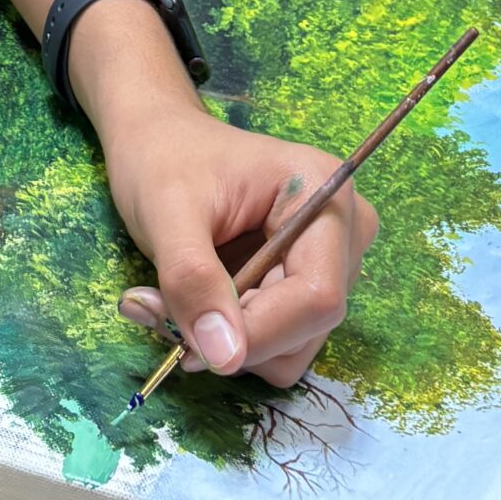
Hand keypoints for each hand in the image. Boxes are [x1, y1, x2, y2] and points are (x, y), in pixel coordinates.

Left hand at [105, 100, 375, 388]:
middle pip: (310, 324)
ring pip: (296, 344)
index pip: (318, 295)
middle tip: (167, 309)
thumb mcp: (165, 212)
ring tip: (181, 298)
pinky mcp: (308, 283)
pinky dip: (237, 338)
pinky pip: (282, 341)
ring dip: (233, 340)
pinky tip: (203, 301)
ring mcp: (332, 260)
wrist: (157, 141)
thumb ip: (193, 280)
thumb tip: (224, 358)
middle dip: (236, 335)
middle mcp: (344, 229)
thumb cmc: (163, 159)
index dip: (259, 333)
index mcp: (323, 194)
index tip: (190, 345)